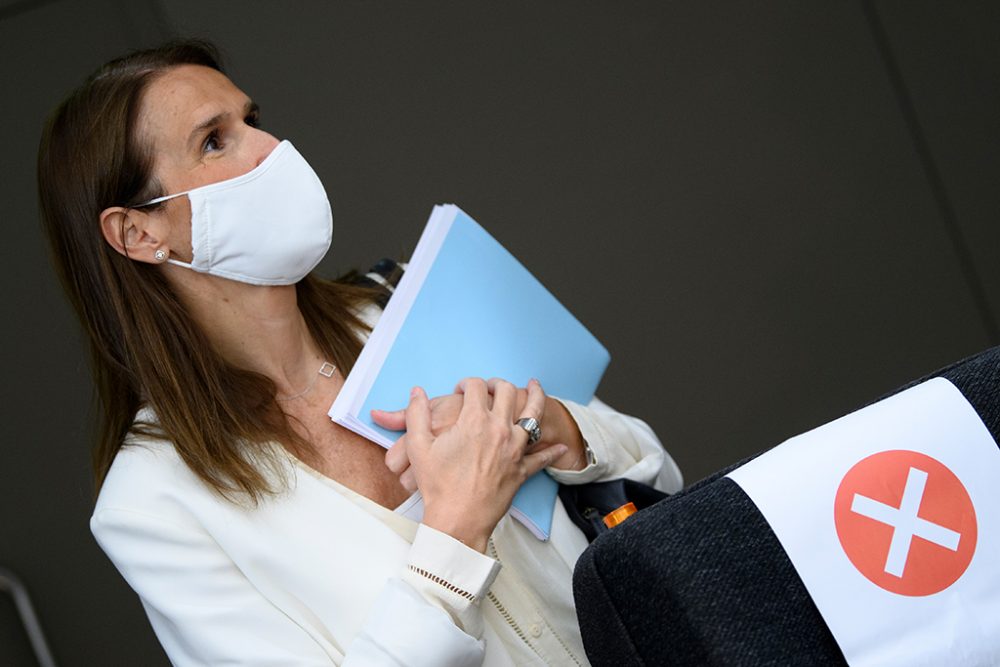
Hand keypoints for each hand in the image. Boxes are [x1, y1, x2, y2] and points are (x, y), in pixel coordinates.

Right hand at [380, 380, 587, 489]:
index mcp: (473, 420)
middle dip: (497, 383)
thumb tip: (417, 392)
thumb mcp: (418, 446)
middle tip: (491, 386)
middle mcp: (499, 429)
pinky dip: (552, 451)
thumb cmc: (438, 485)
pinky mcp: (522, 469)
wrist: (457, 519)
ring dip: (535, 396)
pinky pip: (542, 457)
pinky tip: (561, 446)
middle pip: (506, 391)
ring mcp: (515, 448)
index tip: (461, 388)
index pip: (475, 387)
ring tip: (535, 386)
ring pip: (533, 414)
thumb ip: (416, 413)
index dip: (466, 383)